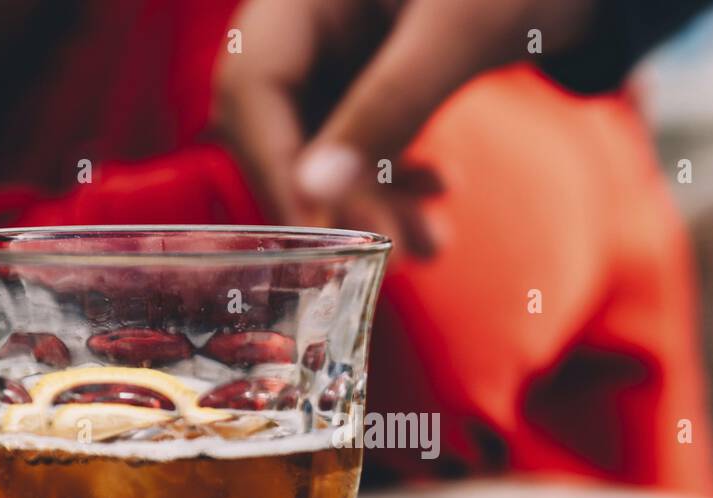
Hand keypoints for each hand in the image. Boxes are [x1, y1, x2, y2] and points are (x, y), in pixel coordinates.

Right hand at [213, 0, 593, 256]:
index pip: (251, 87)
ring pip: (326, 142)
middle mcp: (310, 16)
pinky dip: (395, 180)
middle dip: (330, 198)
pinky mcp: (376, 71)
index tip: (315, 239)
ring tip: (428, 248)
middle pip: (279, 123)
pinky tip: (438, 198)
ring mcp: (341, 45)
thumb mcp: (460, 32)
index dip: (274, 167)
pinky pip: (365, 139)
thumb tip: (317, 197)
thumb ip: (390, 106)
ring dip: (371, 204)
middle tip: (380, 258)